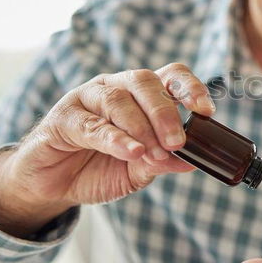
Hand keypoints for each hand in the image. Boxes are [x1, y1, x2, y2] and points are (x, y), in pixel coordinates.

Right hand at [0, 62, 214, 236]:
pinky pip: (92, 123)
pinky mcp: (64, 116)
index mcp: (142, 95)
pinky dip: (115, 139)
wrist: (56, 186)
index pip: (171, 76)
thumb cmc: (101, 168)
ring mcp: (88, 97)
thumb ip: (164, 162)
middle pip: (145, 83)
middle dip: (166, 113)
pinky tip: (131, 151)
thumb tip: (195, 161)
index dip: (190, 88)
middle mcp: (117, 87)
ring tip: (153, 154)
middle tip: (177, 142)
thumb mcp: (140, 170)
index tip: (206, 111)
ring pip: (119, 100)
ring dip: (141, 128)